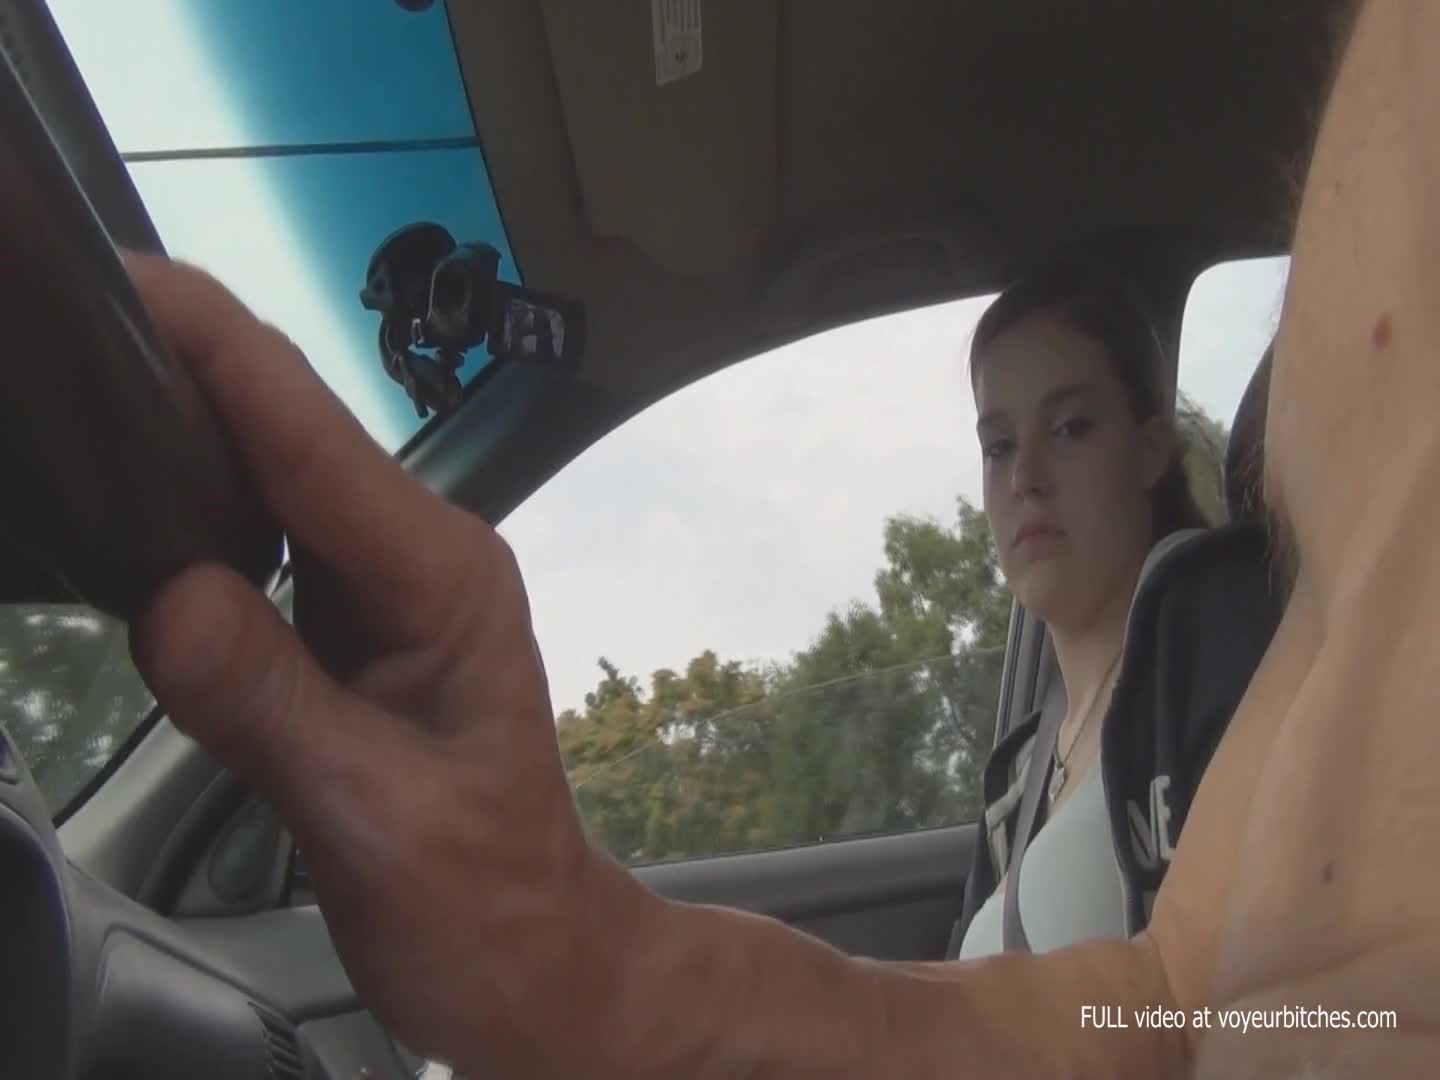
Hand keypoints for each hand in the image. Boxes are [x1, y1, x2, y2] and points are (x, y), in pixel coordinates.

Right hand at [124, 255, 653, 1074]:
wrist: (527, 955)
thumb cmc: (484, 901)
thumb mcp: (376, 816)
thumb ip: (275, 706)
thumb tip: (174, 597)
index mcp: (445, 581)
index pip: (314, 441)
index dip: (217, 351)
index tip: (126, 283)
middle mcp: (420, 561)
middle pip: (290, 430)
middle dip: (185, 360)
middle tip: (72, 323)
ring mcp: (384, 589)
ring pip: (271, 473)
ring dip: (185, 418)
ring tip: (90, 379)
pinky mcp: (348, 626)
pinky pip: (262, 537)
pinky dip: (194, 500)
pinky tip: (137, 489)